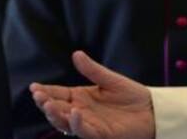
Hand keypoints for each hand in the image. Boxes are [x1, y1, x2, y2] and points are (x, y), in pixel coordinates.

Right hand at [30, 51, 154, 138]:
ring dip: (55, 115)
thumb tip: (76, 54)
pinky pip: (86, 131)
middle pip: (57, 110)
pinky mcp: (102, 134)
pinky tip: (74, 112)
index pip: (58, 95)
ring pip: (66, 123)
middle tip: (38, 96)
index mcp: (81, 98)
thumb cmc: (132, 96)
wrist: (153, 110)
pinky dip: (78, 124)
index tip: (34, 87)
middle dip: (45, 104)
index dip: (45, 92)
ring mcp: (90, 124)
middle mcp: (82, 112)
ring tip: (48, 104)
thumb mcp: (110, 79)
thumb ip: (92, 69)